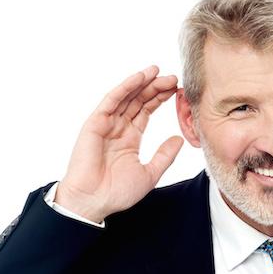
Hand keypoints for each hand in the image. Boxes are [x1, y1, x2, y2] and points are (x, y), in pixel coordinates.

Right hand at [55, 65, 182, 222]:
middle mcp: (118, 128)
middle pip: (138, 101)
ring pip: (126, 97)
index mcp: (130, 138)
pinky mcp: (95, 123)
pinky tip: (139, 78)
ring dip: (142, 83)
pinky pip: (111, 100)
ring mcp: (106, 124)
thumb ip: (164, 156)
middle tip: (173, 78)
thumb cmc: (116, 193)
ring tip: (158, 71)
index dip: (160, 99)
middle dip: (155, 88)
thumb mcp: (149, 174)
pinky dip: (125, 87)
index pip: (146, 111)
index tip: (177, 90)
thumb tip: (179, 140)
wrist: (93, 202)